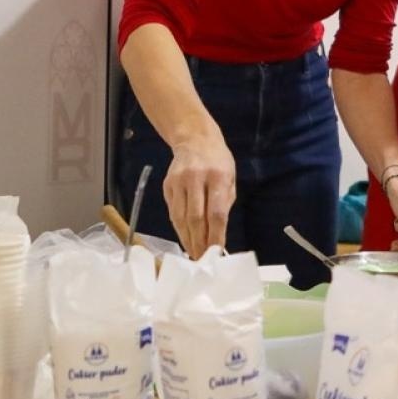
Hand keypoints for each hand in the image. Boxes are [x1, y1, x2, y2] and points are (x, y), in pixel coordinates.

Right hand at [162, 132, 235, 258]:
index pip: (216, 212)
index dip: (215, 235)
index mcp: (218, 176)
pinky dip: (178, 227)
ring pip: (180, 217)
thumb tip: (219, 233)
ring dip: (187, 238)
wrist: (194, 139)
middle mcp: (195, 178)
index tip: (217, 252)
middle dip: (199, 241)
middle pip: (195, 217)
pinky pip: (172, 212)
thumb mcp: (230, 178)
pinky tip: (184, 238)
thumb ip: (225, 203)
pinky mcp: (167, 185)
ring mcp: (178, 181)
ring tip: (193, 253)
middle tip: (202, 259)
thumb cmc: (218, 161)